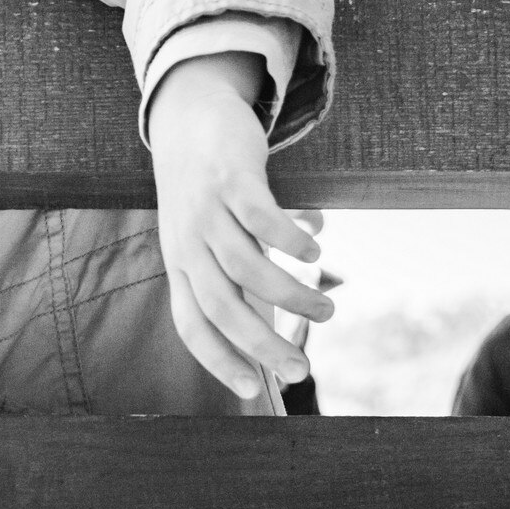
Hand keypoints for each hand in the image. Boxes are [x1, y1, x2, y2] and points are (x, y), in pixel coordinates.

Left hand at [147, 51, 334, 398]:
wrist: (187, 117)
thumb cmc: (207, 190)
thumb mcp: (211, 236)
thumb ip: (246, 274)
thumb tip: (293, 310)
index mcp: (182, 263)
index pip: (192, 324)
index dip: (218, 360)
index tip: (252, 391)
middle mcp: (187, 242)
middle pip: (222, 306)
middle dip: (262, 345)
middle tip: (302, 369)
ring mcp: (205, 209)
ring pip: (246, 267)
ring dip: (290, 295)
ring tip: (327, 308)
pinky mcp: (229, 178)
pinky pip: (260, 218)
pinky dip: (290, 240)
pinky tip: (315, 249)